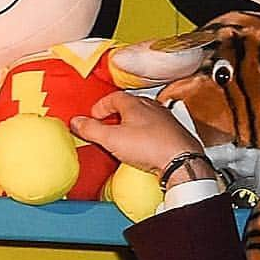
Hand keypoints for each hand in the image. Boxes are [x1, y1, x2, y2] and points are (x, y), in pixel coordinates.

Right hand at [71, 92, 207, 178]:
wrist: (183, 161)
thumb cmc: (151, 147)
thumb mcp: (112, 139)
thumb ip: (91, 130)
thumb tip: (76, 122)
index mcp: (134, 103)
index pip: (112, 98)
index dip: (101, 107)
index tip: (94, 117)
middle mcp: (152, 107)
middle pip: (130, 106)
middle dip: (117, 116)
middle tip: (109, 127)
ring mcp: (167, 120)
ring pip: (146, 118)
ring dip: (134, 126)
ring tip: (127, 139)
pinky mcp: (177, 136)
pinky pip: (158, 132)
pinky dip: (149, 137)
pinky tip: (147, 149)